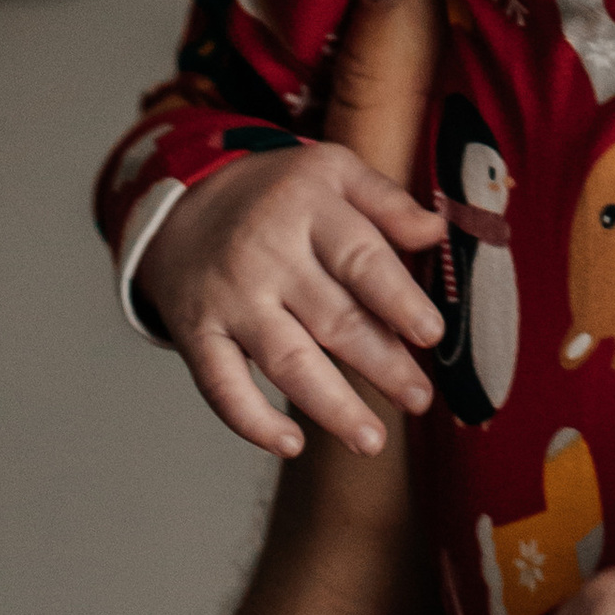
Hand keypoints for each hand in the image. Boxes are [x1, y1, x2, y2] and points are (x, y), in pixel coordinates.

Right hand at [141, 139, 446, 460]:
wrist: (177, 203)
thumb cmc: (272, 194)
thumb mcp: (331, 171)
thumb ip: (387, 200)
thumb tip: (437, 231)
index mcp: (307, 208)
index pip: (360, 258)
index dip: (398, 299)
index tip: (431, 334)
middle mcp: (266, 255)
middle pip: (332, 318)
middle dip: (381, 365)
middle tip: (419, 399)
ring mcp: (230, 298)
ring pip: (286, 360)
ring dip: (332, 406)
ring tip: (371, 440)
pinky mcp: (196, 333)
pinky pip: (221, 385)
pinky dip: (252, 421)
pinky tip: (291, 444)